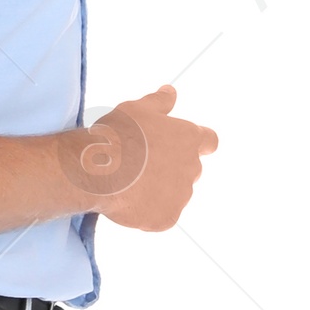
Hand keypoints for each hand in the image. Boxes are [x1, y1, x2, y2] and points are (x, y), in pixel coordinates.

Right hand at [82, 84, 217, 230]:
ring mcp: (181, 196)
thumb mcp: (138, 108)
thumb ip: (160, 102)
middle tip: (141, 166)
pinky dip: (147, 212)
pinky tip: (127, 202)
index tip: (184, 145)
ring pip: (174, 195)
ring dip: (158, 191)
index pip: (209, 141)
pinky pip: (160, 217)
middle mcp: (192, 168)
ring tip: (130, 185)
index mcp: (189, 138)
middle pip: (189, 170)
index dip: (199, 143)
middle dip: (170, 168)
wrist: (100, 170)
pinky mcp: (166, 218)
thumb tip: (171, 91)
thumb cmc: (118, 134)